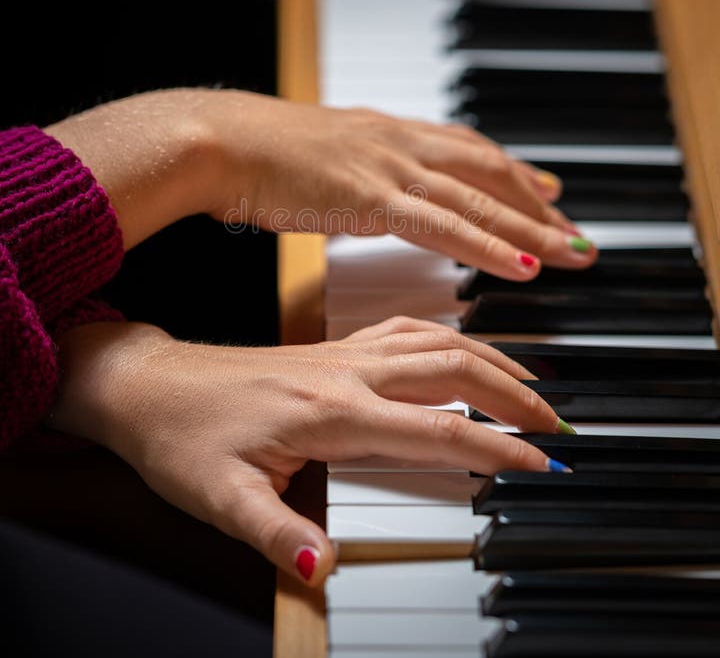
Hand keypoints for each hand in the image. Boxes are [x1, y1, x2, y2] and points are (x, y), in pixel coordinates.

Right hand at [48, 89, 596, 279]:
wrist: (217, 140)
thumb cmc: (255, 153)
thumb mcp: (320, 156)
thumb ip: (354, 171)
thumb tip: (366, 191)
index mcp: (387, 132)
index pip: (467, 150)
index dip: (511, 172)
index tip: (544, 190)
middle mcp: (399, 142)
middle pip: (488, 171)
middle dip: (537, 203)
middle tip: (575, 230)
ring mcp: (389, 166)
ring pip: (478, 199)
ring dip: (531, 228)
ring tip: (573, 253)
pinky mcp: (372, 197)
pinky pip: (443, 226)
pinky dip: (488, 246)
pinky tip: (523, 267)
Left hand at [50, 316, 568, 587]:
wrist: (149, 384)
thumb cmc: (181, 438)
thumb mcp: (218, 498)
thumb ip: (274, 532)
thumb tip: (325, 566)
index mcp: (330, 412)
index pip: (436, 430)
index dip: (497, 448)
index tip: (543, 462)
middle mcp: (346, 374)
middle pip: (453, 372)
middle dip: (514, 395)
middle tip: (558, 422)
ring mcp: (342, 354)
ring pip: (436, 341)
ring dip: (490, 357)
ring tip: (530, 382)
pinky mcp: (334, 348)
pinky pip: (408, 329)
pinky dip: (450, 335)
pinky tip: (462, 346)